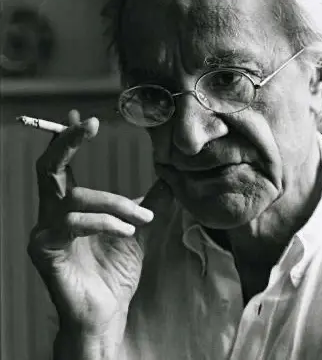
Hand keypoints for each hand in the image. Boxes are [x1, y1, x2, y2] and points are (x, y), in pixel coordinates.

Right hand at [28, 110, 169, 339]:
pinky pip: (72, 225)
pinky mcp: (45, 252)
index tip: (81, 115)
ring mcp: (45, 232)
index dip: (69, 137)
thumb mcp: (139, 228)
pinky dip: (104, 223)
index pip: (64, 163)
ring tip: (141, 220)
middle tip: (89, 124)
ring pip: (73, 198)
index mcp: (71, 205)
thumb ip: (151, 201)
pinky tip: (127, 233)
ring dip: (114, 203)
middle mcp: (52, 213)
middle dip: (67, 141)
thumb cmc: (116, 271)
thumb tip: (170, 174)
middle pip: (48, 167)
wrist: (108, 312)